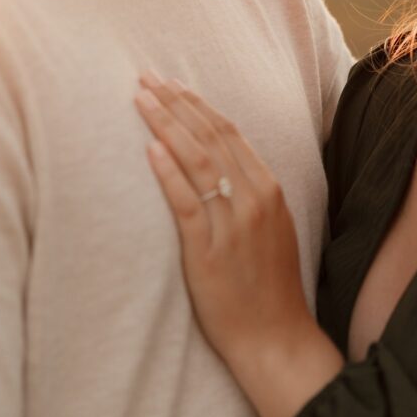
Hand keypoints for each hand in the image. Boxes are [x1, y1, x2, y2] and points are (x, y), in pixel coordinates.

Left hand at [134, 72, 343, 416]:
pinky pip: (187, 202)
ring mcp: (234, 223)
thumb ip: (249, 196)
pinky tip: (148, 149)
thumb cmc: (268, 288)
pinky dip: (168, 172)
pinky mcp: (210, 250)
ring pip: (198, 160)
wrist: (276, 339)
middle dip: (176, 102)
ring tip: (140, 98)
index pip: (230, 133)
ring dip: (166, 124)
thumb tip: (220, 168)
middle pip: (211, 137)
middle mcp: (255, 199)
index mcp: (270, 190)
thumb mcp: (270, 231)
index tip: (173, 84)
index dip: (198, 105)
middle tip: (147, 77)